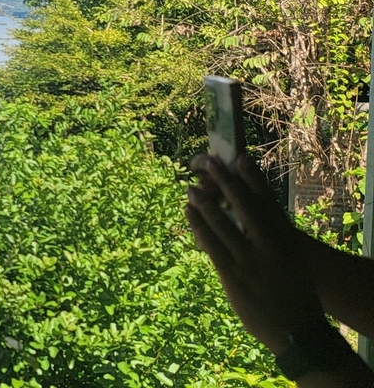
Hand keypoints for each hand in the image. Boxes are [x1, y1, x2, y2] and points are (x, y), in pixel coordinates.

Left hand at [185, 152, 322, 352]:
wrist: (297, 327)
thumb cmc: (294, 288)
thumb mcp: (289, 256)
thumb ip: (270, 234)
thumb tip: (249, 213)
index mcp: (284, 238)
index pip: (266, 200)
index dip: (251, 177)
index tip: (237, 157)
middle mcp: (267, 246)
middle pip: (241, 206)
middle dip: (223, 181)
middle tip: (208, 162)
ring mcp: (247, 261)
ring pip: (220, 225)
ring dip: (203, 203)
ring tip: (190, 187)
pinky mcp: (232, 276)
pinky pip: (210, 246)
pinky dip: (198, 228)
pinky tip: (189, 214)